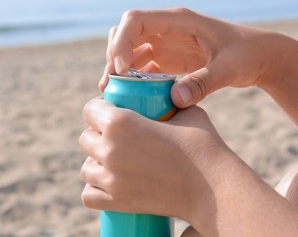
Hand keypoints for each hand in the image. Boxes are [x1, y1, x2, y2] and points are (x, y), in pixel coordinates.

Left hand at [79, 97, 230, 220]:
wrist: (213, 188)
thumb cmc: (203, 146)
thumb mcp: (187, 112)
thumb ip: (171, 101)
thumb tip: (169, 94)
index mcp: (120, 122)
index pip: (90, 109)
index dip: (99, 108)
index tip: (110, 111)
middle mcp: (110, 150)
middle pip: (85, 138)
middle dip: (98, 134)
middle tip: (117, 137)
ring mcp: (111, 179)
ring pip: (86, 168)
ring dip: (96, 162)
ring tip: (115, 160)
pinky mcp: (117, 203)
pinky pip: (89, 195)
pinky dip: (95, 188)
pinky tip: (110, 182)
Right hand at [100, 8, 281, 107]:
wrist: (259, 57)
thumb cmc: (247, 54)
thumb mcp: (229, 68)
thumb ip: (204, 82)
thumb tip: (175, 99)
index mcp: (178, 21)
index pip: (135, 20)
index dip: (121, 42)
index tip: (122, 69)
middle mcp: (167, 30)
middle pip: (126, 35)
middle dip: (114, 58)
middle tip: (111, 86)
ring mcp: (167, 45)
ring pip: (131, 53)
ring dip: (121, 72)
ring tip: (114, 96)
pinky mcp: (170, 61)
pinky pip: (144, 69)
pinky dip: (135, 82)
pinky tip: (132, 99)